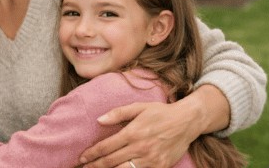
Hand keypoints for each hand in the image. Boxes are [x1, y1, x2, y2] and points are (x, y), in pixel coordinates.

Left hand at [80, 101, 198, 167]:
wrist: (187, 121)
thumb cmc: (160, 112)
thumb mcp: (139, 107)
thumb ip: (118, 113)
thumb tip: (99, 120)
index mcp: (132, 132)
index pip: (106, 147)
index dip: (91, 154)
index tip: (81, 157)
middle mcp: (140, 148)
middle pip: (111, 161)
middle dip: (95, 165)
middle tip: (83, 167)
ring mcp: (151, 160)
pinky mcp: (160, 167)